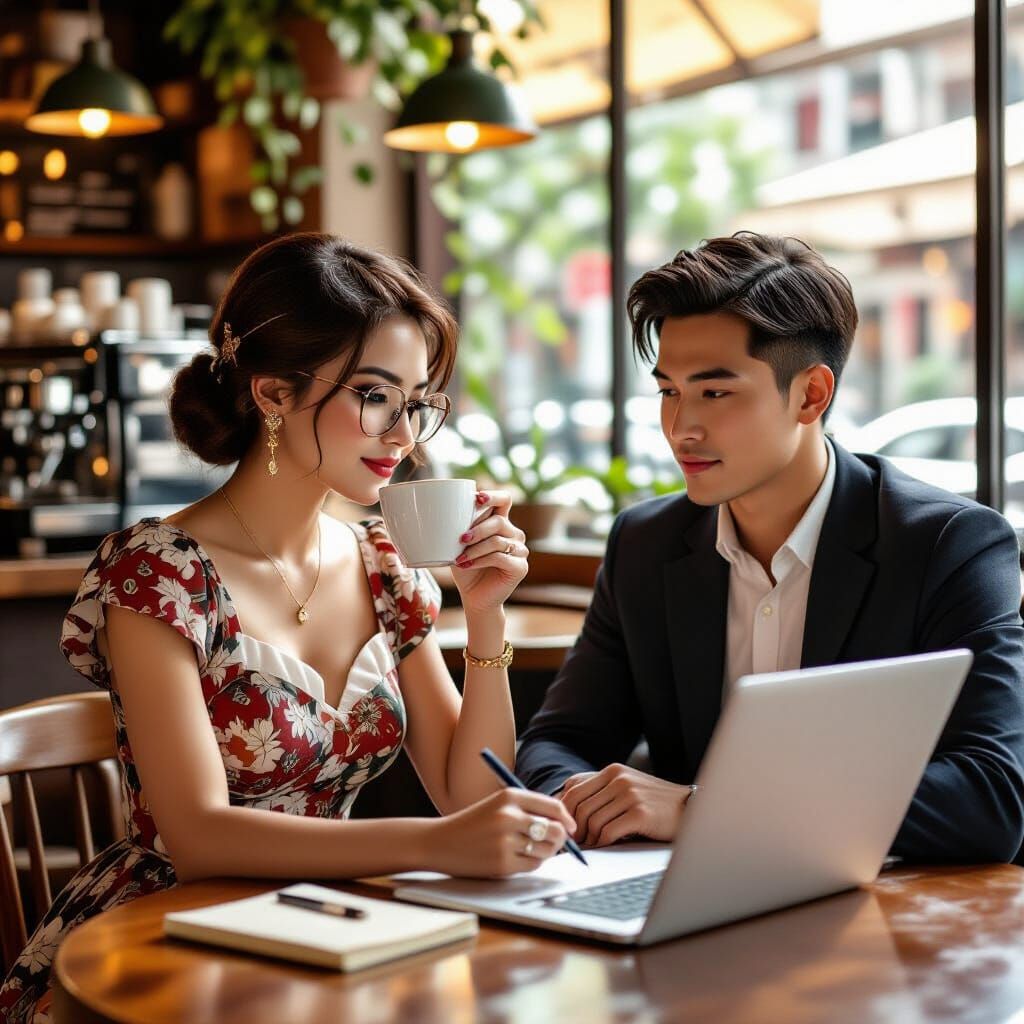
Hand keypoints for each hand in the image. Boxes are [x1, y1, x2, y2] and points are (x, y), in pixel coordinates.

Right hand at [427, 788, 575, 877]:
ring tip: (531, 850)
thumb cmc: (474, 823)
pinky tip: (518, 858)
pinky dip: (532, 864)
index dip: (567, 819)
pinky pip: (533, 865)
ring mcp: (505, 841)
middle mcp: (508, 816)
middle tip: (555, 842)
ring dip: (546, 852)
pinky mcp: (502, 863)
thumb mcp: (498, 805)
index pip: (553, 807)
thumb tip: (565, 825)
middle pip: (555, 830)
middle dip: (560, 838)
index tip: (570, 827)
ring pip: (547, 850)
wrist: (440, 842)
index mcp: (509, 796)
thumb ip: (529, 809)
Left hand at [451, 490, 527, 613]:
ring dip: (475, 549)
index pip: (504, 500)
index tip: (477, 498)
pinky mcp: (520, 567)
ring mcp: (520, 550)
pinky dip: (480, 560)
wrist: (474, 597)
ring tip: (459, 558)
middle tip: (461, 539)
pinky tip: (467, 565)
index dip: (493, 496)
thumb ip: (461, 529)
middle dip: (478, 529)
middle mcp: (514, 534)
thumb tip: (444, 514)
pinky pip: (500, 557)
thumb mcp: (460, 546)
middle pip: (499, 521)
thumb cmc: (466, 568)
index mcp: (501, 522)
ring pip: (497, 541)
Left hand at [559, 764, 689, 847]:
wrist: (688, 807)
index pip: (573, 789)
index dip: (564, 811)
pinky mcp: (640, 813)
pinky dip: (602, 843)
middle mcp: (619, 778)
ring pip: (592, 821)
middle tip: (575, 842)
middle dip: (574, 828)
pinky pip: (608, 832)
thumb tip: (566, 805)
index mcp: (612, 771)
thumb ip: (600, 790)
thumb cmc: (653, 802)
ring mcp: (630, 795)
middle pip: (579, 806)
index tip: (566, 827)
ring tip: (592, 846)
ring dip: (588, 838)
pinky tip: (604, 847)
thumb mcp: (626, 786)